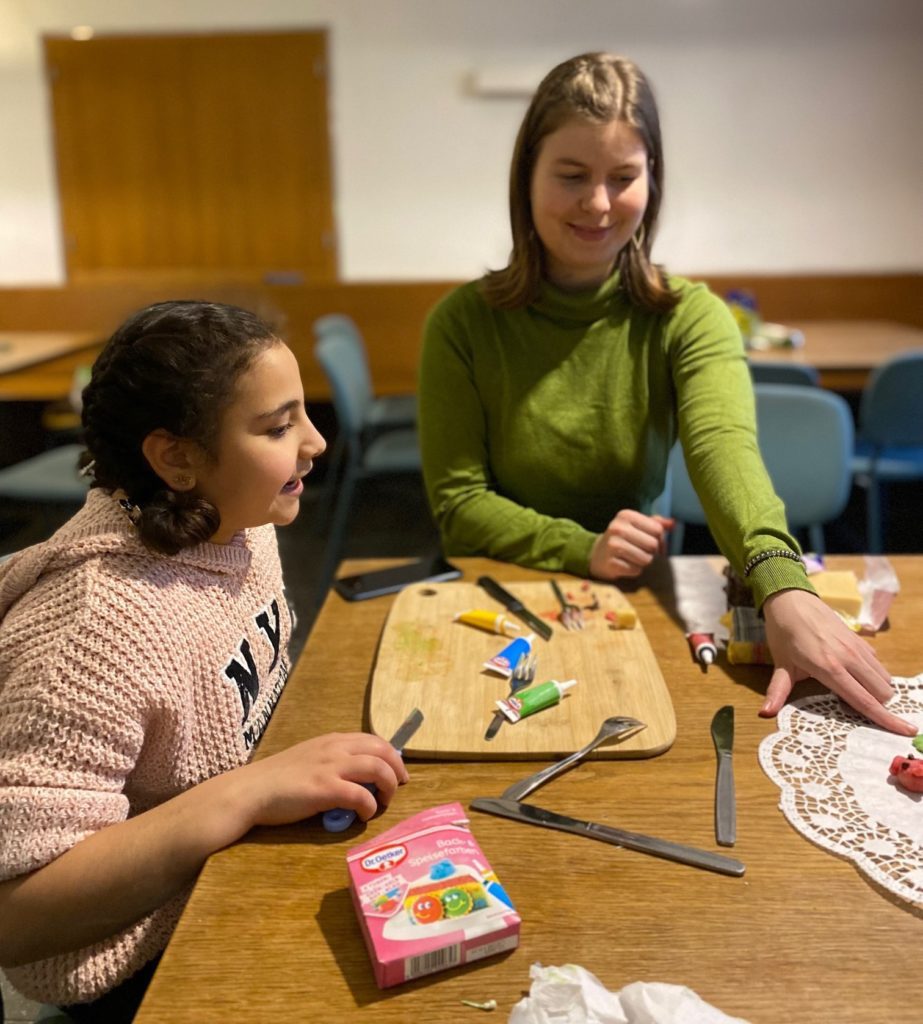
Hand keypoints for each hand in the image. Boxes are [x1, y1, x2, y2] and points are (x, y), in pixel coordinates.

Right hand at [239, 732, 410, 827]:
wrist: (252, 790)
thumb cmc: (278, 779)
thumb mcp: (310, 758)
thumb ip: (333, 761)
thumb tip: (356, 775)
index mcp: (333, 740)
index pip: (374, 739)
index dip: (391, 755)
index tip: (397, 771)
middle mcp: (336, 748)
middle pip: (383, 750)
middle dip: (398, 768)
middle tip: (400, 786)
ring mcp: (331, 767)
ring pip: (378, 769)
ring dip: (389, 787)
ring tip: (384, 801)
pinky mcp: (325, 789)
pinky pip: (362, 796)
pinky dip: (370, 806)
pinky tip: (364, 815)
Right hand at [589, 510, 674, 579]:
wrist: (596, 555)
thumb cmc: (622, 539)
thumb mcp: (636, 526)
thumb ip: (656, 523)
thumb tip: (673, 524)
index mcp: (626, 515)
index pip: (657, 529)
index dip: (660, 539)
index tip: (651, 542)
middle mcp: (618, 528)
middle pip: (653, 545)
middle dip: (650, 552)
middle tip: (640, 551)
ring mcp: (613, 546)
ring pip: (646, 559)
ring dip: (643, 562)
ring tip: (632, 558)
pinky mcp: (611, 563)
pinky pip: (636, 570)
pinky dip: (634, 570)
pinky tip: (625, 565)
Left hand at [761, 589, 915, 734]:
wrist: (790, 598)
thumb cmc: (783, 633)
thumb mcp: (780, 664)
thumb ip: (778, 691)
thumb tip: (764, 713)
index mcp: (830, 669)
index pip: (864, 701)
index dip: (886, 719)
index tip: (907, 731)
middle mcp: (849, 658)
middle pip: (882, 692)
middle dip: (877, 705)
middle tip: (852, 705)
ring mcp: (857, 647)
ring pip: (884, 678)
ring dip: (877, 690)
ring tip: (853, 689)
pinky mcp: (860, 638)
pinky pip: (878, 663)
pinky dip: (873, 674)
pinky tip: (853, 673)